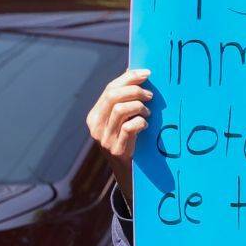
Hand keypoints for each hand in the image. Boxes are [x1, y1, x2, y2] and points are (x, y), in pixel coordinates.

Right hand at [85, 68, 152, 198]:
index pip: (109, 89)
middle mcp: (96, 127)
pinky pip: (129, 127)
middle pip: (112, 96)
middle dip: (134, 90)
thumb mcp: (120, 121)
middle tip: (150, 94)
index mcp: (95, 116)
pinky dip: (140, 122)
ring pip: (120, 109)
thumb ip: (123, 100)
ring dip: (139, 106)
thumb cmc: (128, 142)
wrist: (128, 174)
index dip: (128, 78)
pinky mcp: (117, 150)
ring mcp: (105, 139)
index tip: (147, 73)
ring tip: (148, 112)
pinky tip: (146, 125)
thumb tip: (132, 71)